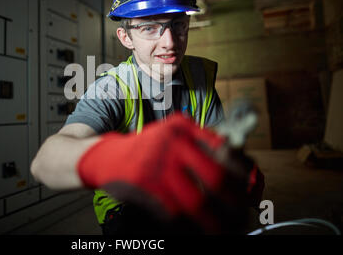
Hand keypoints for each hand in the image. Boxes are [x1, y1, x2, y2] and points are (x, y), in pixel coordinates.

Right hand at [77, 113, 262, 232]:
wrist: (104, 157)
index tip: (253, 191)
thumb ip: (199, 145)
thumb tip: (239, 167)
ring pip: (197, 200)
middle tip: (243, 216)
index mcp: (182, 127)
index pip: (224, 149)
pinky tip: (198, 231)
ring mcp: (156, 163)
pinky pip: (174, 212)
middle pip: (216, 176)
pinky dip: (189, 226)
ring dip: (215, 222)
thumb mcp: (171, 136)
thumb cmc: (143, 150)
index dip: (244, 173)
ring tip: (226, 231)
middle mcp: (171, 142)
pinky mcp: (144, 185)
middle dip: (235, 202)